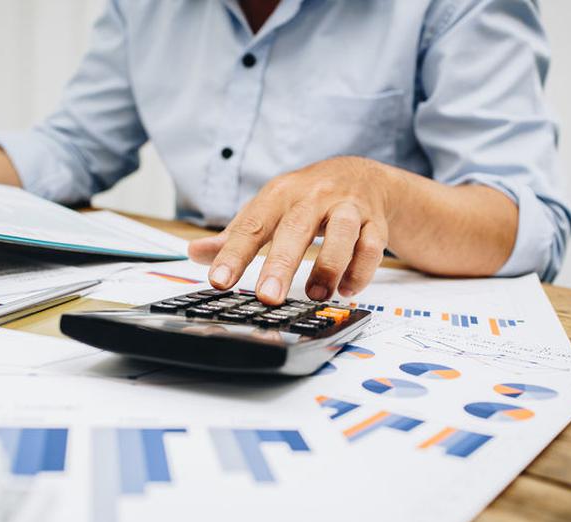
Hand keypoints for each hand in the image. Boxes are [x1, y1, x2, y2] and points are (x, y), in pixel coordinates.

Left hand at [188, 156, 391, 304]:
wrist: (361, 176)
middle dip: (282, 263)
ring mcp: (347, 208)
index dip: (234, 254)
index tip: (218, 281)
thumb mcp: (269, 208)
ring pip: (343, 234)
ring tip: (316, 295)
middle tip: (268, 296)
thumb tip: (195, 253)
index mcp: (280, 194)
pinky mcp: (375, 222)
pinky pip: (372, 246)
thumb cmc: (307, 198)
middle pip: (297, 228)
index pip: (252, 225)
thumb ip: (236, 234)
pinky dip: (361, 271)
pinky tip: (347, 289)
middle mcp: (314, 197)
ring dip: (330, 267)